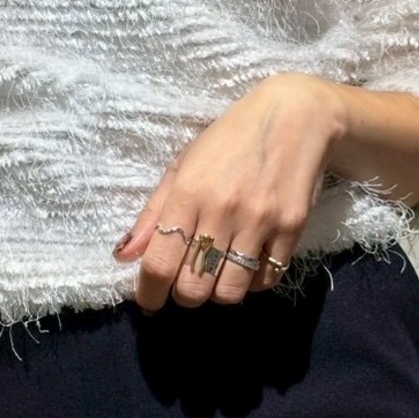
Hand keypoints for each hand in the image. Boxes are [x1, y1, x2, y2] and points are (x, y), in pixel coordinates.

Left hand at [111, 73, 346, 313]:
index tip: (148, 301)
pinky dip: (252, 282)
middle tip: (187, 280)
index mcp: (188, 192)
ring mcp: (260, 222)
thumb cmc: (230, 139)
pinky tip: (247, 262)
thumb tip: (123, 256)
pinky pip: (265, 281)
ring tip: (218, 272)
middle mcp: (223, 210)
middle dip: (184, 295)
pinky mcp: (292, 229)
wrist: (296, 116)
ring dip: (218, 292)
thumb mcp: (183, 166)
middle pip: (193, 289)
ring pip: (229, 292)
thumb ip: (152, 214)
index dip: (149, 293)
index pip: (159, 263)